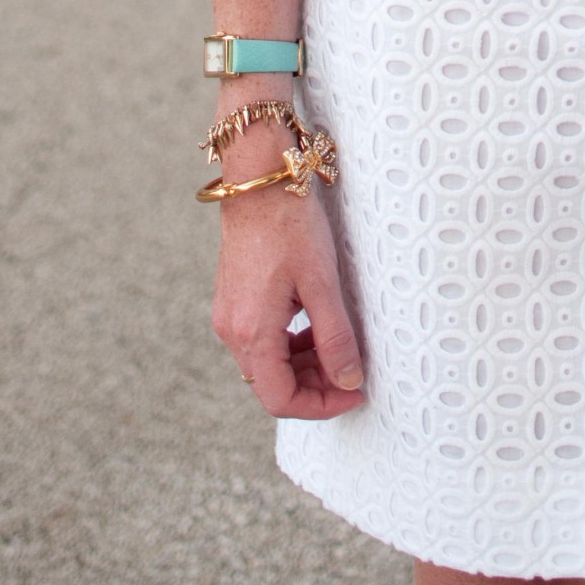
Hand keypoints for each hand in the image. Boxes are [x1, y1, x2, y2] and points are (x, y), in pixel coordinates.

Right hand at [211, 177, 365, 419]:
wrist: (260, 179)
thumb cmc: (290, 224)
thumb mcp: (322, 282)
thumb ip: (335, 337)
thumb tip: (349, 381)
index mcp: (251, 331)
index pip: (281, 399)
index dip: (320, 405)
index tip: (354, 392)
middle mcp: (232, 330)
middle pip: (272, 385)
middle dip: (315, 386)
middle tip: (352, 372)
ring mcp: (230, 314)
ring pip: (267, 364)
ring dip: (304, 366)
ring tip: (338, 347)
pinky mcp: (234, 300)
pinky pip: (262, 339)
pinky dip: (290, 344)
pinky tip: (315, 326)